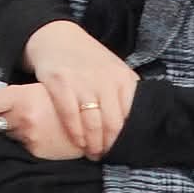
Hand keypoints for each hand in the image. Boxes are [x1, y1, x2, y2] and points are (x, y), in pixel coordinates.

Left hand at [0, 83, 81, 160]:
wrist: (92, 124)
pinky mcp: (35, 151)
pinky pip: (18, 146)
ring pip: (3, 134)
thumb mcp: (42, 89)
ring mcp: (27, 136)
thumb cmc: (67, 101)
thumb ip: (19, 95)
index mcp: (21, 97)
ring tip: (20, 124)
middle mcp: (21, 118)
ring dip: (6, 130)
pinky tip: (33, 134)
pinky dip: (20, 140)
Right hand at [23, 19, 139, 158]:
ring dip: (92, 145)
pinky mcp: (60, 83)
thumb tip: (138, 123)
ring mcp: (82, 81)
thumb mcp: (114, 69)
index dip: (125, 139)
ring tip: (91, 153)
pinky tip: (77, 142)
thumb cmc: (88, 59)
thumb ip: (126, 92)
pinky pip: (70, 116)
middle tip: (103, 156)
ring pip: (92, 124)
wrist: (56, 37)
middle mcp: (104, 79)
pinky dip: (75, 134)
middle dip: (108, 146)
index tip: (120, 150)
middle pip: (112, 125)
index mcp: (122, 77)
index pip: (130, 117)